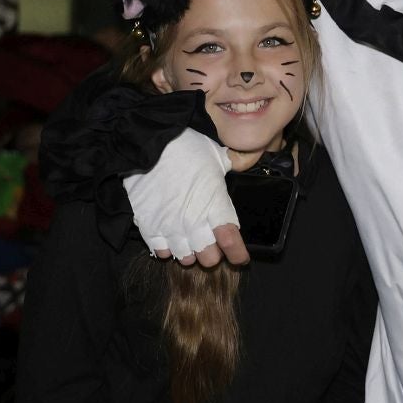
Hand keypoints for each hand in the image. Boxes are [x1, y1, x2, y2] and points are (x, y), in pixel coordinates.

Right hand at [121, 129, 244, 264]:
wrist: (149, 143)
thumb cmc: (186, 148)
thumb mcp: (217, 156)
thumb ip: (236, 164)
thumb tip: (253, 156)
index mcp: (214, 205)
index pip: (231, 241)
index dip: (238, 254)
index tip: (240, 258)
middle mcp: (194, 221)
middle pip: (208, 258)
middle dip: (212, 254)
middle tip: (209, 243)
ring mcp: (170, 226)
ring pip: (186, 259)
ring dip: (190, 252)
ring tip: (189, 240)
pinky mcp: (149, 226)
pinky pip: (161, 252)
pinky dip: (167, 248)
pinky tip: (170, 237)